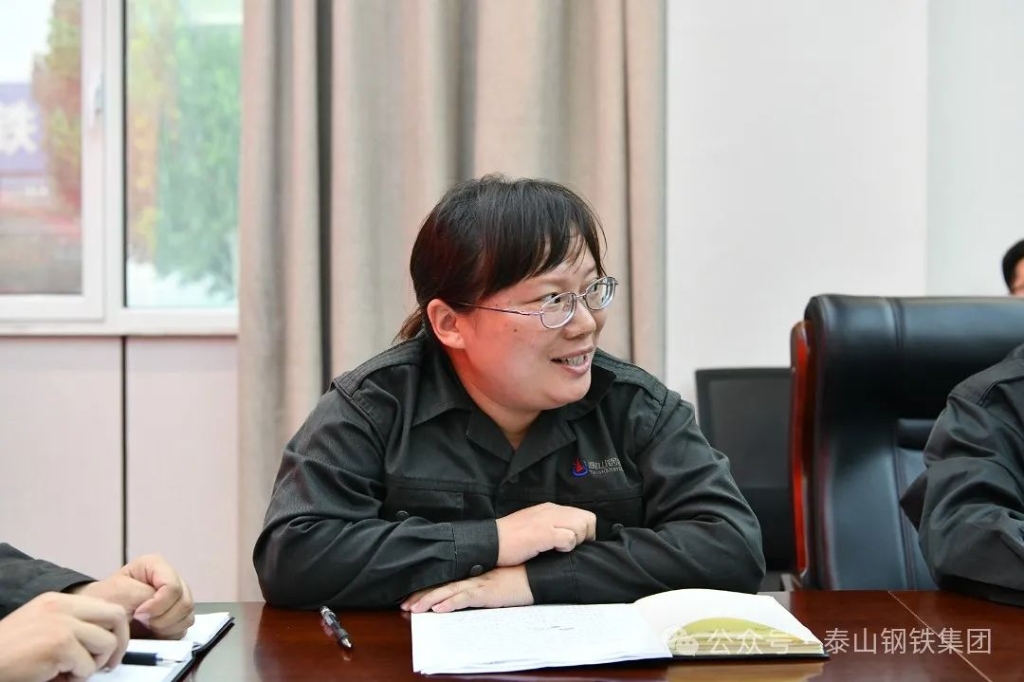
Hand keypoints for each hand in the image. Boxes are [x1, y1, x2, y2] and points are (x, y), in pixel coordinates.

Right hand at [0, 592, 128, 681]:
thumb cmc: (7, 652)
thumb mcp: (41, 625)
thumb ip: (70, 624)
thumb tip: (104, 636)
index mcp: (59, 600)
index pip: (106, 606)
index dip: (115, 628)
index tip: (111, 647)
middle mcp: (63, 606)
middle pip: (117, 616)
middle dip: (119, 642)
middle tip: (108, 663)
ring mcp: (63, 624)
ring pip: (106, 643)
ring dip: (93, 665)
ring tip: (69, 671)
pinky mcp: (60, 644)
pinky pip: (88, 666)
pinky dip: (76, 677)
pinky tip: (55, 677)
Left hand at [73, 554, 194, 638]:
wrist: (98, 617)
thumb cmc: (104, 600)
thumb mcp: (119, 592)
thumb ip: (142, 595)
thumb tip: (158, 610)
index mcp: (157, 565)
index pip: (173, 586)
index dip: (158, 604)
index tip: (138, 613)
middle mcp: (171, 579)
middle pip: (185, 602)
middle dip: (163, 618)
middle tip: (142, 621)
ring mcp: (176, 598)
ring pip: (187, 615)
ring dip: (167, 626)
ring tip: (147, 627)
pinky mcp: (177, 615)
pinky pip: (184, 627)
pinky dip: (170, 633)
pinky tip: (154, 631)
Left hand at [400, 566, 533, 612]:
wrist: (535, 575)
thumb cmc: (518, 578)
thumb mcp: (495, 579)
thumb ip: (480, 583)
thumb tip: (467, 591)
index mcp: (473, 575)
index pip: (445, 581)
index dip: (427, 588)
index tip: (411, 596)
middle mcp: (472, 578)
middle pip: (441, 586)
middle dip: (420, 596)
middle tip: (403, 605)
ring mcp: (478, 584)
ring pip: (448, 592)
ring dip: (428, 600)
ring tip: (412, 608)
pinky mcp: (486, 593)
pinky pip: (465, 598)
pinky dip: (450, 603)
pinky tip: (438, 608)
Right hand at [495, 502, 595, 565]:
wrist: (490, 542)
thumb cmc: (510, 540)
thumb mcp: (534, 526)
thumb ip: (551, 526)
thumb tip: (570, 536)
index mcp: (549, 508)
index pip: (583, 514)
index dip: (585, 531)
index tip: (577, 544)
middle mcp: (551, 510)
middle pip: (587, 518)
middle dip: (585, 536)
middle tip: (572, 548)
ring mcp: (547, 520)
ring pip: (581, 526)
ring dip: (576, 541)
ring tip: (560, 549)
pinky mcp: (544, 533)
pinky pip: (569, 538)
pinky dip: (566, 547)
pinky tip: (554, 551)